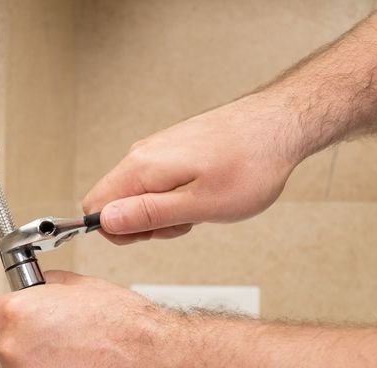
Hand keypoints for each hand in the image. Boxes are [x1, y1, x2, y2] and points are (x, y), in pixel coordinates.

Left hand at [0, 271, 180, 367]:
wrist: (152, 365)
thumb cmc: (125, 328)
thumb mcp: (82, 287)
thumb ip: (48, 288)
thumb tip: (38, 288)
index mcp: (17, 312)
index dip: (5, 326)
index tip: (19, 333)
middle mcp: (11, 347)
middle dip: (22, 356)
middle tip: (55, 358)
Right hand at [82, 93, 304, 243]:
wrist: (282, 125)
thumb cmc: (250, 164)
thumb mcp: (199, 205)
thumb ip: (148, 215)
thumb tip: (106, 220)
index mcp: (142, 168)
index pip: (94, 206)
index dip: (117, 231)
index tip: (152, 234)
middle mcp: (142, 154)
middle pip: (115, 203)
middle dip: (144, 224)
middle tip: (183, 223)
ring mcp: (157, 149)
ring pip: (138, 195)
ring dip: (163, 213)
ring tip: (201, 208)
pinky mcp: (173, 148)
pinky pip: (157, 183)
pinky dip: (176, 198)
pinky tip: (205, 194)